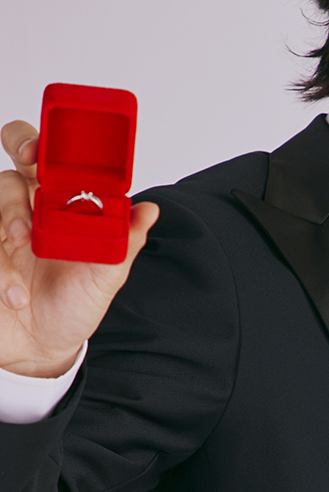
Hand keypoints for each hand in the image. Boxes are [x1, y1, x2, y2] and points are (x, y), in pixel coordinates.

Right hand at [0, 120, 158, 376]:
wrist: (41, 348)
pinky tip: (13, 294)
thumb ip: (125, 243)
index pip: (49, 158)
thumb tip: (151, 210)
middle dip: (18, 161)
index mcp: (61, 205)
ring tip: (24, 251)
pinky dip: (0, 269)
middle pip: (12, 164)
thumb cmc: (72, 305)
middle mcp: (26, 209)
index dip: (42, 142)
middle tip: (29, 178)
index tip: (41, 151)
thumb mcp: (106, 277)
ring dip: (8, 219)